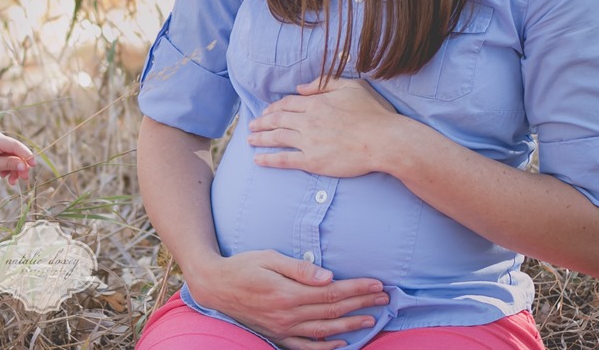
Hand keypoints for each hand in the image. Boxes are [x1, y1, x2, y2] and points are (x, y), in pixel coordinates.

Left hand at [0, 127, 34, 184]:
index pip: (15, 145)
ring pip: (11, 154)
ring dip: (14, 167)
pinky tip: (4, 175)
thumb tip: (24, 165)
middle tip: (24, 179)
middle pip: (14, 150)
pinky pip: (6, 154)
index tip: (34, 165)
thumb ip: (7, 164)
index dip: (26, 155)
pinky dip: (7, 164)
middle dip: (20, 165)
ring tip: (12, 182)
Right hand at [187, 250, 387, 348]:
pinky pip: (305, 347)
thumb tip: (328, 276)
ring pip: (324, 331)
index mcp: (287, 293)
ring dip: (350, 326)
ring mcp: (282, 329)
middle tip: (383, 298)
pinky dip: (325, 348)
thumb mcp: (269, 258)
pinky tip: (340, 344)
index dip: (356, 289)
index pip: (331, 293)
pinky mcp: (276, 336)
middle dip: (361, 303)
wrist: (215, 286)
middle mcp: (287, 315)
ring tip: (371, 319)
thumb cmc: (242, 266)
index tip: (376, 284)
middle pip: (332, 311)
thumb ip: (299, 268)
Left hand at [247, 77, 403, 177]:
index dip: (274, 108)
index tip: (267, 112)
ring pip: (277, 138)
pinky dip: (268, 159)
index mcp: (316, 103)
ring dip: (260, 138)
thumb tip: (300, 88)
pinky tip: (257, 159)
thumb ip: (324, 84)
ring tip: (249, 139)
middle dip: (262, 122)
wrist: (385, 141)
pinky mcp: (312, 161)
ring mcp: (308, 141)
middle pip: (277, 119)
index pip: (287, 104)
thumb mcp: (352, 87)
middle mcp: (308, 121)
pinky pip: (284, 159)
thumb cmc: (374, 114)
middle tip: (252, 125)